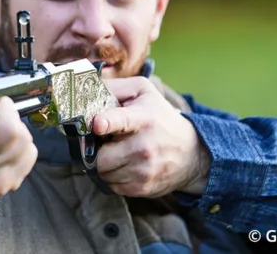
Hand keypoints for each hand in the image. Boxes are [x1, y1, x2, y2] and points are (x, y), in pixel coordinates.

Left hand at [92, 77, 210, 197]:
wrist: (190, 152)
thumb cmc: (160, 117)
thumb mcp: (143, 92)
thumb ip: (115, 88)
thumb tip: (86, 93)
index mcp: (143, 118)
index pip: (122, 120)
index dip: (106, 122)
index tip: (97, 124)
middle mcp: (143, 146)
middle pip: (100, 157)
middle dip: (95, 149)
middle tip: (103, 141)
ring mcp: (143, 170)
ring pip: (102, 172)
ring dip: (102, 164)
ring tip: (115, 152)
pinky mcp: (142, 187)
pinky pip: (111, 186)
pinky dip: (111, 176)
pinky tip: (122, 165)